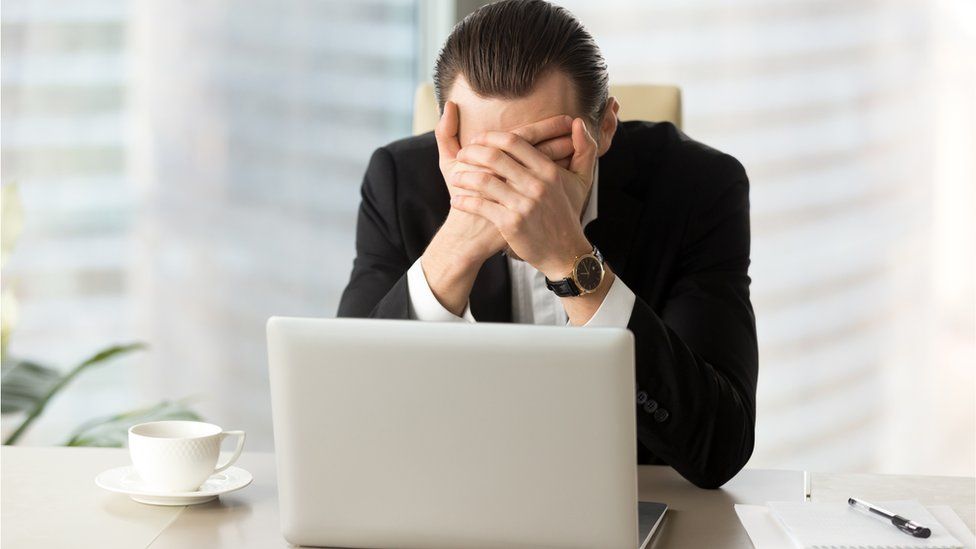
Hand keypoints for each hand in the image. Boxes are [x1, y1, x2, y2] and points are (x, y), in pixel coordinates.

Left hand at [420, 104, 575, 315]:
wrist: (565, 252)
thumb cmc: (568, 213)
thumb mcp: (582, 180)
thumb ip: (584, 149)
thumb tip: (578, 122)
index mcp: (548, 171)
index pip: (514, 142)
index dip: (490, 137)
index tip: (478, 139)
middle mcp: (536, 185)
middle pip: (494, 157)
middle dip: (471, 153)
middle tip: (461, 155)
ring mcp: (523, 205)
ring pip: (484, 181)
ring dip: (463, 177)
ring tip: (455, 177)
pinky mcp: (511, 224)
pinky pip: (480, 206)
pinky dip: (464, 202)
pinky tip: (456, 201)